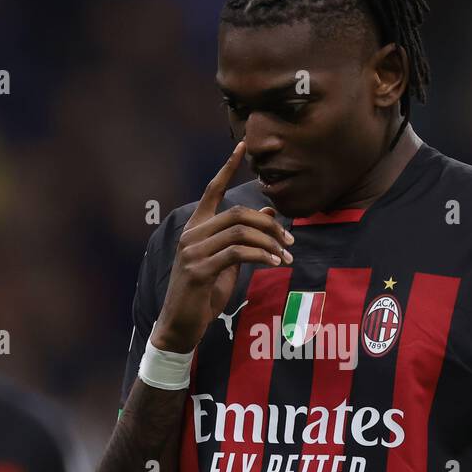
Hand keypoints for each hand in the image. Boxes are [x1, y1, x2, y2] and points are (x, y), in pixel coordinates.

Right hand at [153, 141, 293, 352]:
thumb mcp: (228, 263)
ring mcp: (192, 251)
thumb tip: (270, 211)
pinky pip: (237, 253)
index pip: (212, 190)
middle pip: (238, 213)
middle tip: (291, 241)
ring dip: (270, 243)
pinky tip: (273, 264)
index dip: (227, 167)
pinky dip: (260, 256)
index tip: (241, 145)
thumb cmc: (204, 294)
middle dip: (270, 225)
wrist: (180, 326)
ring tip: (286, 257)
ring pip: (240, 232)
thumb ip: (245, 237)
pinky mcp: (198, 269)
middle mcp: (191, 234)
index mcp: (196, 228)